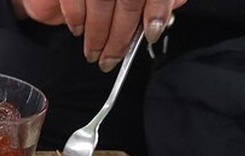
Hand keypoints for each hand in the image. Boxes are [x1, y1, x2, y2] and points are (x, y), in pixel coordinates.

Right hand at [12, 0, 186, 71]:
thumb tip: (169, 10)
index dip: (157, 11)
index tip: (151, 34)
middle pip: (128, 1)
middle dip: (119, 38)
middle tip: (110, 60)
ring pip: (99, 3)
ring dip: (96, 35)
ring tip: (93, 53)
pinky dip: (75, 18)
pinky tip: (78, 29)